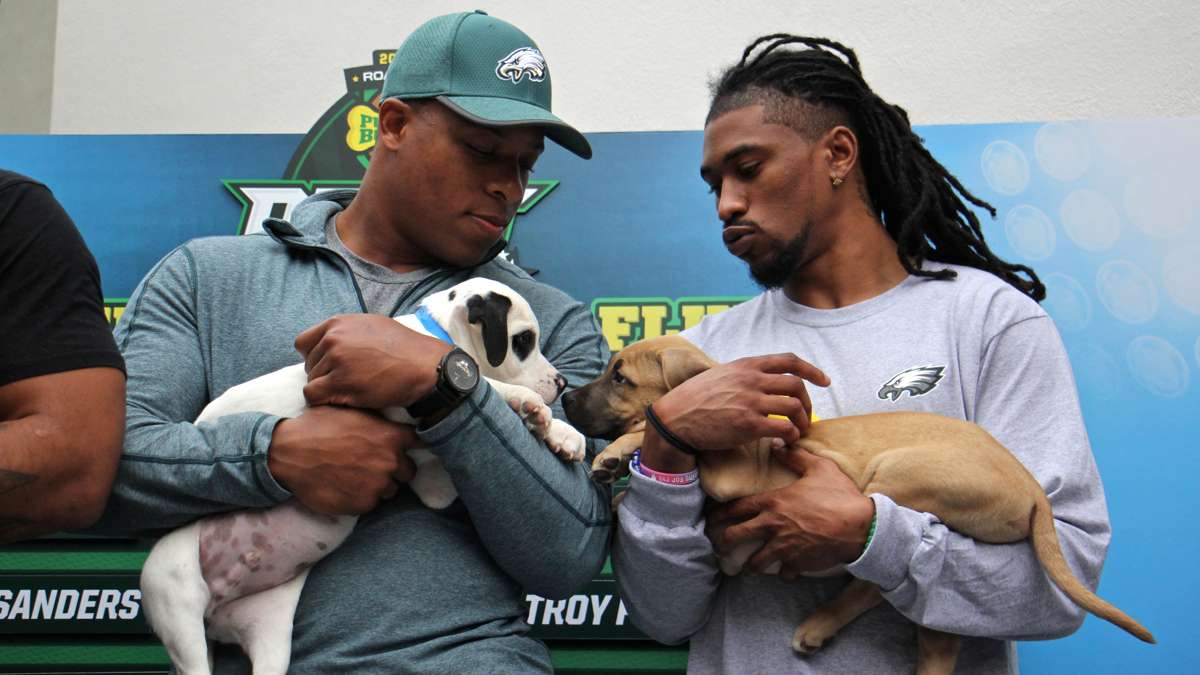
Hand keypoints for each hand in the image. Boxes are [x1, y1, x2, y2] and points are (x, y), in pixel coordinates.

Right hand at [267, 406, 418, 514]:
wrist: (288, 453)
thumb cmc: (317, 427)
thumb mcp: (351, 412)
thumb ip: (376, 421)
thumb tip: (389, 422)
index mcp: (391, 436)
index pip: (419, 443)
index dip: (412, 446)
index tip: (407, 449)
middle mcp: (390, 461)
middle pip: (408, 471)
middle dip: (395, 469)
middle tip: (373, 465)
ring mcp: (378, 485)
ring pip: (390, 490)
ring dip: (378, 485)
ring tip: (354, 477)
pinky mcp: (363, 504)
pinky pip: (371, 504)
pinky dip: (361, 498)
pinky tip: (344, 487)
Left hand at [294, 314, 451, 408]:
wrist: (424, 366)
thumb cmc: (404, 348)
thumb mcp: (373, 326)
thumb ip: (347, 331)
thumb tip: (331, 340)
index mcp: (338, 323)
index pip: (304, 343)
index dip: (314, 357)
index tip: (328, 366)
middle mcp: (333, 339)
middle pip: (308, 365)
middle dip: (323, 375)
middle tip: (346, 382)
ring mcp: (336, 360)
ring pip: (311, 381)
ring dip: (327, 389)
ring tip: (350, 391)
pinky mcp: (341, 382)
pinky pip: (313, 395)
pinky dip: (324, 401)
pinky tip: (343, 401)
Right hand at [648, 352, 827, 451]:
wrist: (676, 418)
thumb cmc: (696, 398)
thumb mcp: (722, 374)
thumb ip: (745, 374)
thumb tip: (763, 380)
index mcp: (747, 365)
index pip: (789, 361)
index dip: (812, 370)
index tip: (824, 381)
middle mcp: (752, 380)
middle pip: (796, 385)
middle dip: (807, 401)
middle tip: (805, 415)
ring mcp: (751, 402)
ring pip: (794, 407)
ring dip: (802, 421)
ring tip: (798, 431)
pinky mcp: (748, 425)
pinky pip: (783, 428)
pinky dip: (791, 435)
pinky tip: (786, 441)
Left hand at [705, 448, 873, 578]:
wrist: (860, 527)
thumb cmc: (839, 495)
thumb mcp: (818, 468)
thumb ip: (795, 456)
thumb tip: (778, 445)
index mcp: (773, 502)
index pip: (736, 509)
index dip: (720, 515)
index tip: (711, 520)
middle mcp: (773, 526)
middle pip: (736, 536)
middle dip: (723, 543)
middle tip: (719, 547)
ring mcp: (784, 547)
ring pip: (756, 562)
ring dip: (750, 564)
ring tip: (746, 567)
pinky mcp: (798, 563)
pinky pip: (784, 572)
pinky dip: (783, 572)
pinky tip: (784, 571)